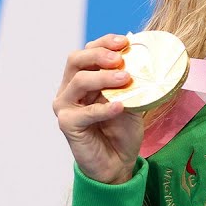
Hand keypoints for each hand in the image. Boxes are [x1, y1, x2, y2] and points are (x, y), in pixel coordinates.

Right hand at [52, 34, 144, 184]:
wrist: (117, 163)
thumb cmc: (121, 131)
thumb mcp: (129, 100)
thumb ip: (129, 83)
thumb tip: (141, 61)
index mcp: (82, 78)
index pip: (87, 51)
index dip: (104, 43)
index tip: (125, 42)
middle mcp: (69, 89)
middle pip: (76, 60)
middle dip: (99, 55)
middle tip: (120, 59)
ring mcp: (65, 106)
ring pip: (78, 81)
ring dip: (103, 78)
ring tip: (126, 80)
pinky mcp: (66, 124)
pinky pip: (84, 112)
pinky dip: (104, 108)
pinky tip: (120, 106)